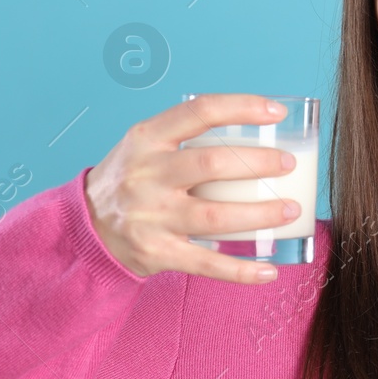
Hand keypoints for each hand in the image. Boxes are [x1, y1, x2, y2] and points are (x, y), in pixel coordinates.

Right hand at [84, 94, 301, 283]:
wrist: (86, 225)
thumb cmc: (130, 180)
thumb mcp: (144, 146)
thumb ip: (187, 137)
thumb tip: (256, 135)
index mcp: (147, 138)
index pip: (200, 111)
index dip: (242, 107)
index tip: (276, 112)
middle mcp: (147, 175)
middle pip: (212, 164)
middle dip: (259, 163)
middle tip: (288, 165)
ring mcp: (151, 216)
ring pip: (216, 216)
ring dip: (261, 214)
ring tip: (291, 210)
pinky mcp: (156, 252)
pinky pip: (207, 263)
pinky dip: (241, 271)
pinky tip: (268, 270)